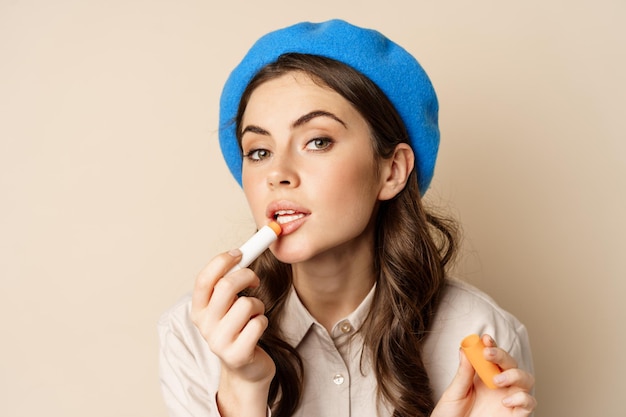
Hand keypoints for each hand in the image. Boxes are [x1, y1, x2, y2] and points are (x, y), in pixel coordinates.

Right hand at [190, 249, 274, 416]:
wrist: (246, 369)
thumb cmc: (239, 328)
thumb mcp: (227, 305)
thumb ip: (227, 282)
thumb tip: (242, 252)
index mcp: (198, 309)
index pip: (204, 279)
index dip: (223, 261)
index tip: (239, 252)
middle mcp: (204, 325)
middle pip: (227, 286)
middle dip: (247, 276)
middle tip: (254, 279)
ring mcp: (219, 342)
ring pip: (247, 304)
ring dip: (258, 305)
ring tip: (254, 314)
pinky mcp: (237, 354)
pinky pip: (258, 323)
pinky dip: (263, 321)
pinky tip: (257, 330)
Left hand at [432, 334, 535, 416]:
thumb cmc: (451, 414)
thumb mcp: (454, 392)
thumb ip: (463, 373)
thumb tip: (464, 349)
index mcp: (483, 376)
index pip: (493, 356)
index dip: (492, 345)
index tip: (485, 339)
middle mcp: (499, 386)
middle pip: (511, 363)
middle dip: (502, 355)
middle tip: (488, 355)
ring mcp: (509, 399)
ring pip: (526, 379)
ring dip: (515, 375)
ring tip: (496, 381)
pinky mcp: (515, 415)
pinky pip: (530, 403)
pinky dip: (522, 398)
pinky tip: (505, 401)